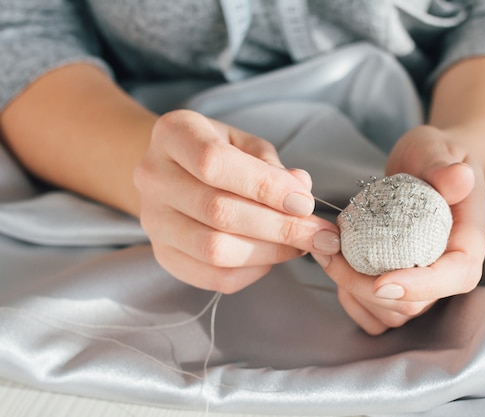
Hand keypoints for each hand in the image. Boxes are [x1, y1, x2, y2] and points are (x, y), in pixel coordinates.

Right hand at [134, 110, 339, 292]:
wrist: (174, 172)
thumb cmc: (216, 152)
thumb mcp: (244, 143)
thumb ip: (271, 165)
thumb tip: (301, 190)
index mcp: (174, 135)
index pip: (214, 163)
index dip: (265, 186)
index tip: (305, 203)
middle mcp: (153, 177)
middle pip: (219, 211)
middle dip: (281, 227)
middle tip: (320, 235)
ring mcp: (153, 221)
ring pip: (215, 249)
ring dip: (270, 252)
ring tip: (302, 245)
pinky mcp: (164, 254)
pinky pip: (213, 276)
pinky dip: (253, 271)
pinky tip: (273, 256)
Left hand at [312, 125, 484, 334]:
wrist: (427, 166)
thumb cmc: (434, 156)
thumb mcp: (435, 149)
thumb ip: (443, 166)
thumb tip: (459, 177)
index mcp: (467, 237)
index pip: (457, 275)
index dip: (422, 286)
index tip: (381, 283)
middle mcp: (449, 267)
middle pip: (417, 303)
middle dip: (367, 288)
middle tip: (330, 254)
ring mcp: (425, 281)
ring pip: (395, 314)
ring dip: (355, 294)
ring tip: (328, 257)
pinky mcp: (403, 285)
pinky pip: (381, 316)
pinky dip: (355, 303)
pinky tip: (338, 273)